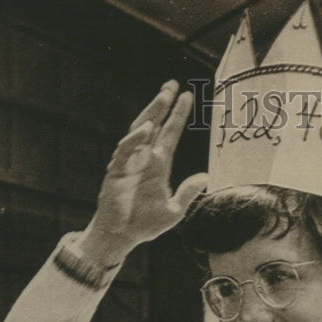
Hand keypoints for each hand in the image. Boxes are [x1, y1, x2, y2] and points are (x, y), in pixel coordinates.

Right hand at [79, 82, 207, 265]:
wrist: (121, 236)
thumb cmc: (144, 224)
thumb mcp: (173, 211)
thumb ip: (187, 193)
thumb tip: (205, 177)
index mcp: (159, 165)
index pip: (170, 134)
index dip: (178, 116)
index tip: (188, 96)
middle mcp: (144, 158)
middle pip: (154, 124)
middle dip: (163, 104)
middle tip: (172, 85)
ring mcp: (129, 162)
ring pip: (139, 131)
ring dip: (151, 114)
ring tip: (163, 98)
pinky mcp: (116, 171)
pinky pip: (126, 150)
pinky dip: (136, 139)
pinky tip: (148, 129)